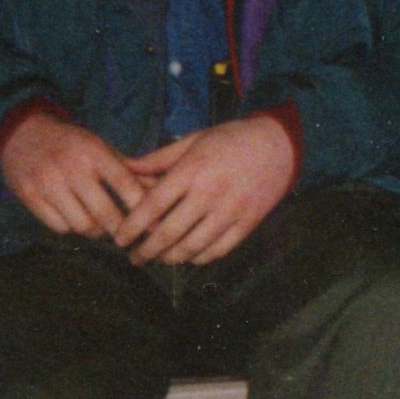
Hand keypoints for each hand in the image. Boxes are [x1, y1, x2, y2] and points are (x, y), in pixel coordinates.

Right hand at [1, 110, 145, 237]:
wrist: (23, 131)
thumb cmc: (72, 144)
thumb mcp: (101, 148)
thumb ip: (130, 171)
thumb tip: (162, 191)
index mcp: (95, 152)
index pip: (127, 186)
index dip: (143, 211)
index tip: (154, 226)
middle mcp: (71, 167)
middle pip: (105, 214)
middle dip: (122, 231)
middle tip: (129, 237)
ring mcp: (47, 182)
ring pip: (82, 225)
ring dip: (96, 232)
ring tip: (101, 227)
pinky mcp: (28, 195)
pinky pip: (59, 227)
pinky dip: (71, 228)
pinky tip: (75, 219)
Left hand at [113, 114, 297, 265]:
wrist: (279, 144)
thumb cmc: (231, 139)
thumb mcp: (193, 141)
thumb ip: (158, 159)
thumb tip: (125, 168)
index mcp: (192, 171)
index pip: (153, 206)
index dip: (132, 227)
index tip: (120, 239)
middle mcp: (209, 194)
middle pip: (169, 233)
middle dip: (146, 250)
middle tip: (134, 257)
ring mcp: (230, 211)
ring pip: (193, 247)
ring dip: (171, 258)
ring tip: (159, 259)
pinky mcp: (248, 224)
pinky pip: (218, 250)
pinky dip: (199, 258)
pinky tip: (189, 256)